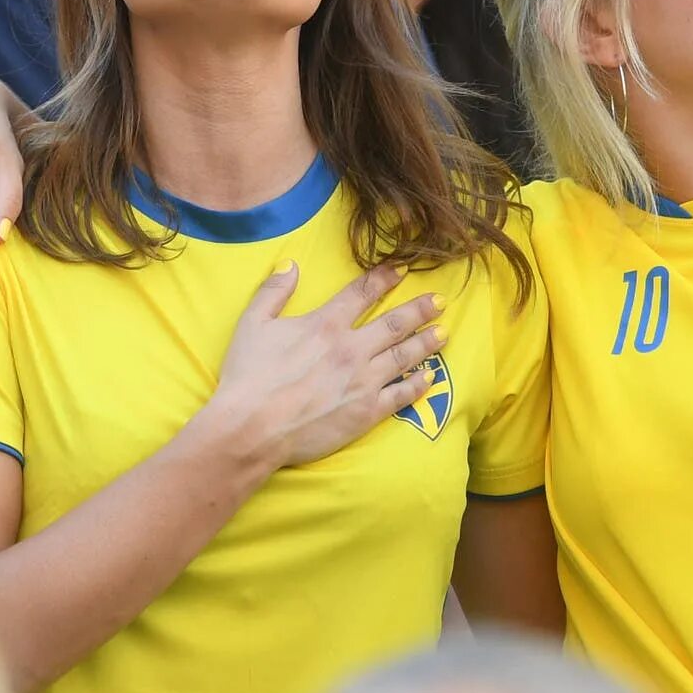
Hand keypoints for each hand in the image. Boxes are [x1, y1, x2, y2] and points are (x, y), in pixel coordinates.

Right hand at [213, 264, 445, 471]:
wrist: (252, 427)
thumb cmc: (248, 376)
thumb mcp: (252, 323)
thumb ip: (273, 291)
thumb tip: (291, 265)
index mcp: (325, 324)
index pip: (362, 293)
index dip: (384, 278)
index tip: (403, 269)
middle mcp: (351, 348)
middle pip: (395, 323)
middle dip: (420, 310)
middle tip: (440, 301)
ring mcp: (363, 381)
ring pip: (404, 356)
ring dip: (426, 343)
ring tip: (444, 333)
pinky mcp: (366, 412)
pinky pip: (400, 395)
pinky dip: (418, 385)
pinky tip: (430, 378)